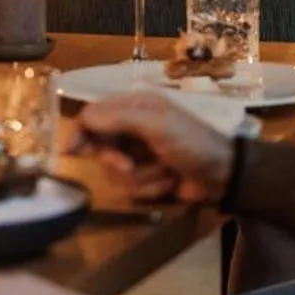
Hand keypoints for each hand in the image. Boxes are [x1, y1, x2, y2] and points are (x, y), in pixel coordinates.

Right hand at [75, 94, 236, 203]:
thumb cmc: (192, 143)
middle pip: (100, 146)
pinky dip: (151, 187)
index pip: (94, 115)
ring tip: (164, 173)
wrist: (224, 176)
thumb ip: (118, 119)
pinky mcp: (146, 176)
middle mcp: (132, 127)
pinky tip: (169, 182)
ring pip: (114, 171)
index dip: (80, 131)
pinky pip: (130, 187)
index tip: (70, 151)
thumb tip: (83, 119)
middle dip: (116, 160)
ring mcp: (139, 154)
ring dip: (140, 177)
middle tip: (129, 166)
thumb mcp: (156, 126)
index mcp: (134, 107)